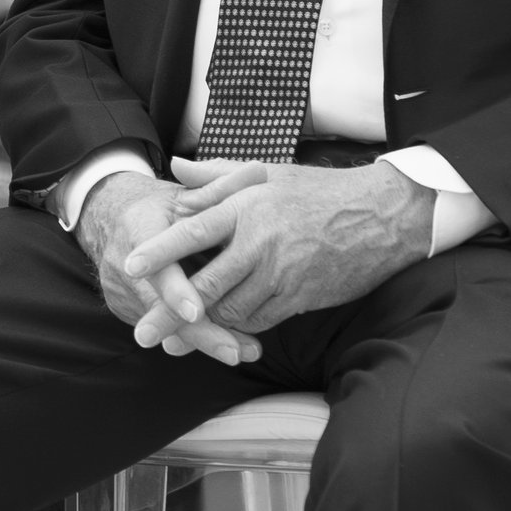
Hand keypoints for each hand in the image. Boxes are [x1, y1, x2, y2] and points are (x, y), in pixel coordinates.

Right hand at [74, 169, 261, 365]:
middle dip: (200, 332)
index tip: (196, 311)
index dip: (174, 290)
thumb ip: (221, 187)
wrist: (109, 215)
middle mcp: (122, 264)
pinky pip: (160, 328)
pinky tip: (224, 345)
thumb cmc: (159, 205)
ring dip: (204, 340)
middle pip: (159, 308)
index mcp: (136, 229)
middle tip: (236, 351)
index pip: (154, 265)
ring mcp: (119, 290)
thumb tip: (259, 172)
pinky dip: (191, 338)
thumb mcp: (185, 193)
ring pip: (163, 325)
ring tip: (243, 351)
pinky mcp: (124, 307)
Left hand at [122, 157, 433, 337]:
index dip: (160, 250)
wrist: (380, 218)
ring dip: (203, 328)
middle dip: (171, 312)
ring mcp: (282, 275)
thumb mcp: (266, 173)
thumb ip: (216, 176)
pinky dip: (237, 329)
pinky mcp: (301, 298)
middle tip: (143, 333)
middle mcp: (260, 244)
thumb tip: (175, 169)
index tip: (130, 266)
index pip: (193, 230)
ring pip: (232, 310)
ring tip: (175, 341)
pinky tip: (219, 335)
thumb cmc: (317, 191)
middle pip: (206, 285)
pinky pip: (261, 321)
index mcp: (246, 209)